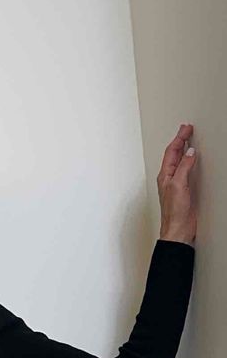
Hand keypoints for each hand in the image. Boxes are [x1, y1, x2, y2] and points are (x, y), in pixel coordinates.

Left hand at [157, 123, 197, 243]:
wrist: (178, 229)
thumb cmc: (174, 213)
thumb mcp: (178, 185)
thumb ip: (183, 167)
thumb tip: (189, 152)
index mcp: (165, 175)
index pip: (171, 151)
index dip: (179, 138)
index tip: (186, 128)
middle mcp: (169, 178)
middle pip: (173, 154)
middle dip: (180, 140)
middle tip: (187, 128)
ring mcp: (176, 183)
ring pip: (178, 160)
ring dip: (183, 148)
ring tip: (187, 138)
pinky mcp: (183, 189)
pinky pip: (185, 169)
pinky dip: (188, 160)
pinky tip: (191, 159)